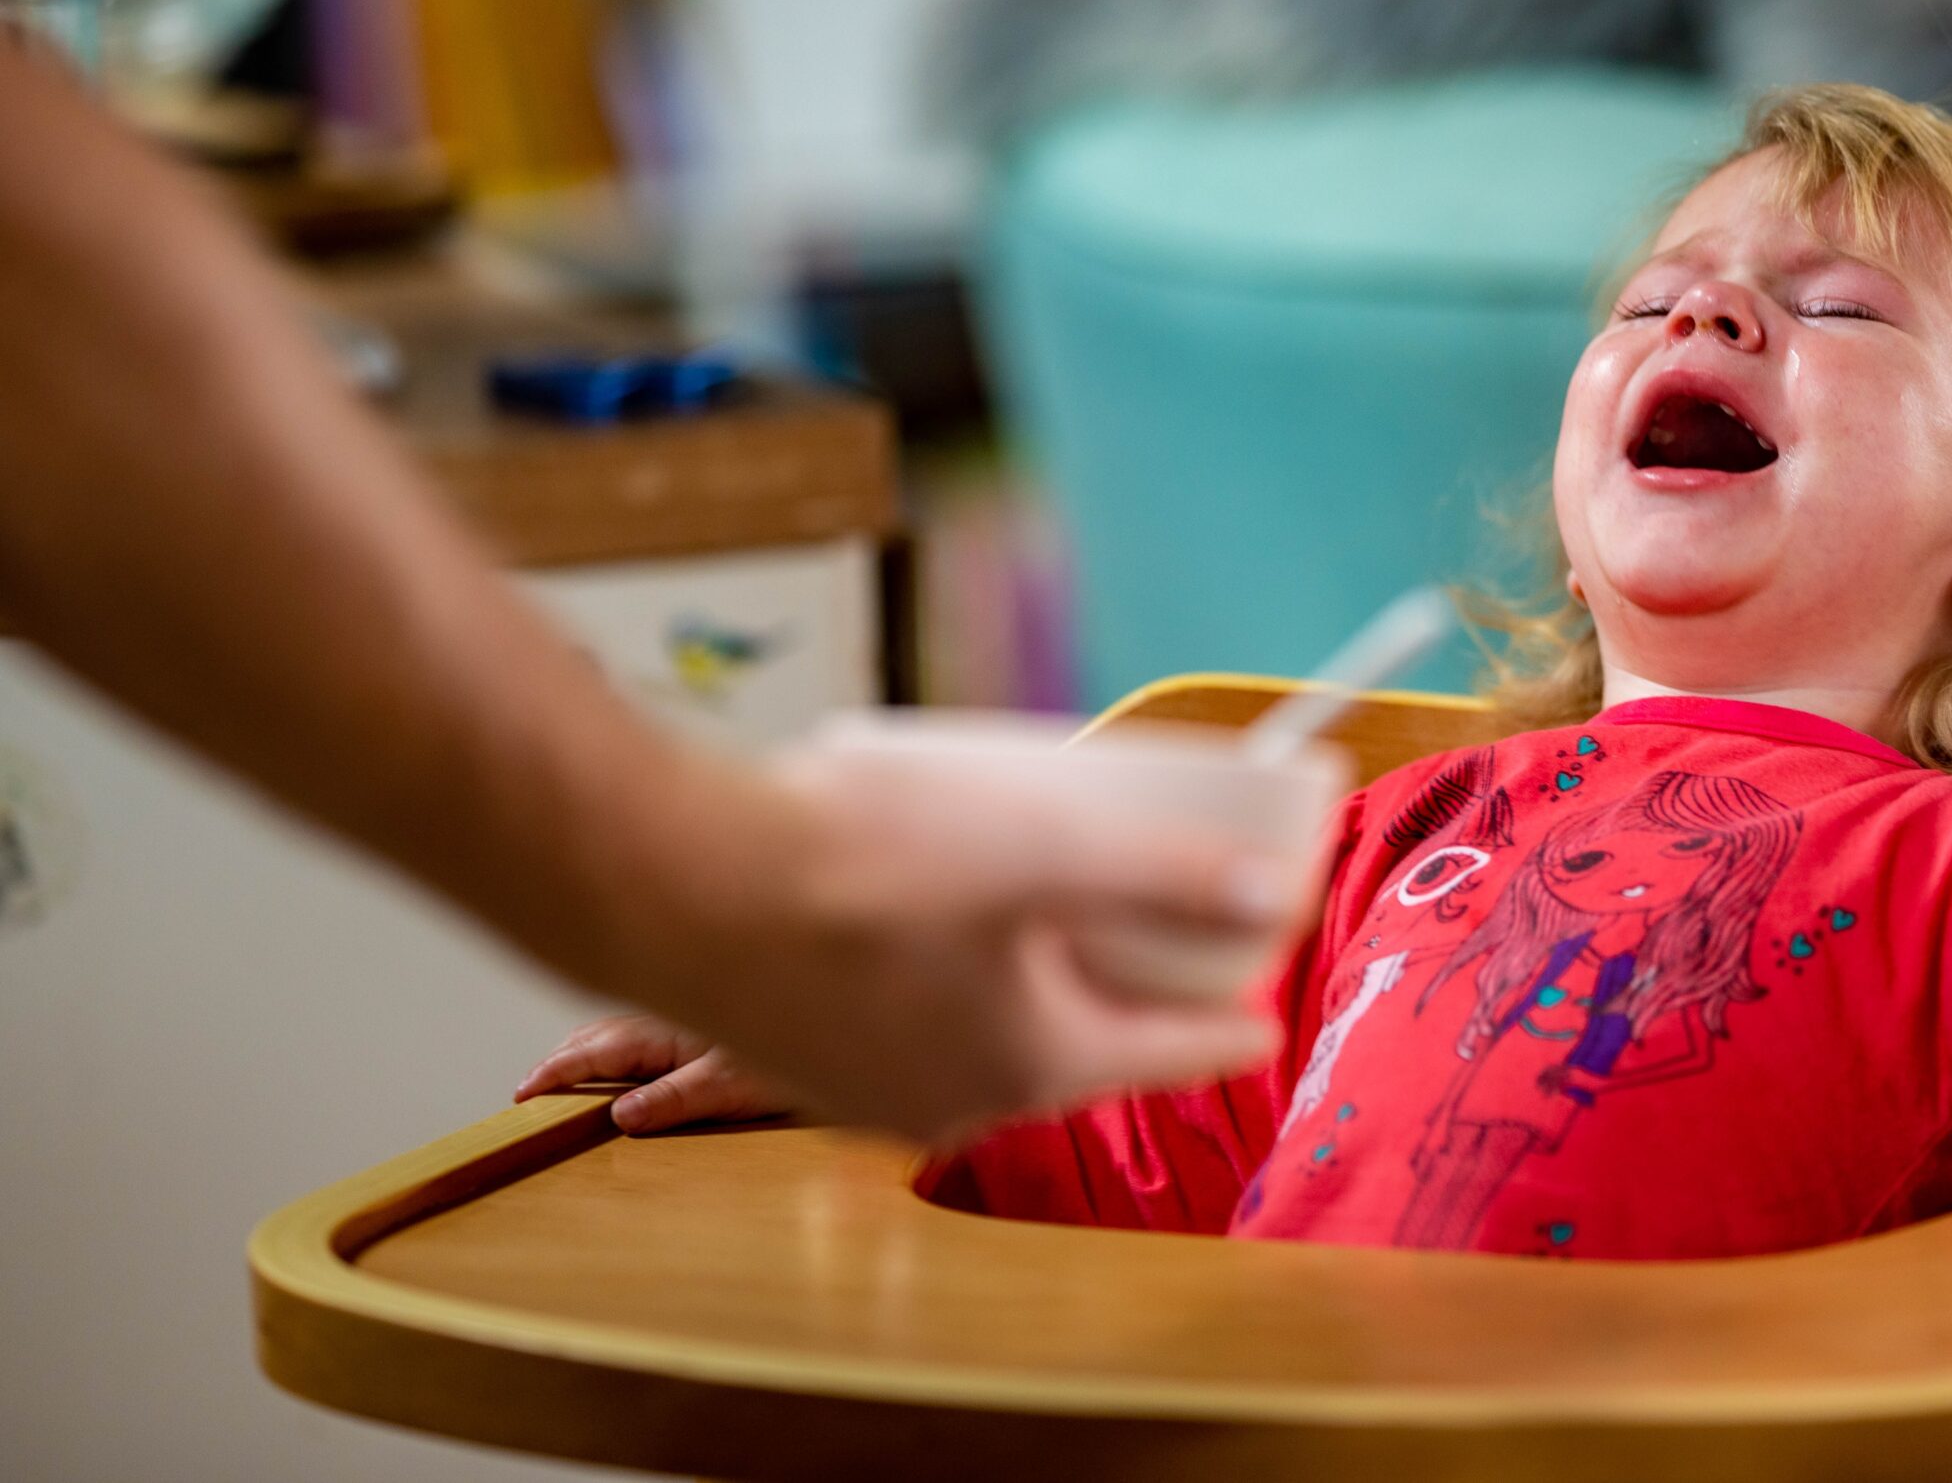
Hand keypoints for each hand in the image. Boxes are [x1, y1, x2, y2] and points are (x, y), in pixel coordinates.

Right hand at [516, 1014, 785, 1134]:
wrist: (833, 1026)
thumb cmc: (788, 1059)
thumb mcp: (730, 1086)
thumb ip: (674, 1100)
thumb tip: (617, 1116)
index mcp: (664, 1032)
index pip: (594, 1052)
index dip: (555, 1073)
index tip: (520, 1095)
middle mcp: (666, 1020)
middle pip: (598, 1037)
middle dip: (562, 1061)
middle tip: (527, 1093)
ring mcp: (681, 1022)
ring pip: (618, 1033)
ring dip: (587, 1053)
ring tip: (560, 1077)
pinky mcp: (699, 1032)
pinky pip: (642, 1037)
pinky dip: (615, 1050)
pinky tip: (620, 1066)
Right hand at [581, 732, 1314, 1145]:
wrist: (671, 883)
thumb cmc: (852, 868)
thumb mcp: (1041, 854)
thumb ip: (1165, 878)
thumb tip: (1276, 897)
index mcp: (1035, 1063)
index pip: (1171, 1054)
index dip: (1228, 1023)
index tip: (1262, 1018)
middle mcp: (961, 1100)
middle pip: (1083, 1046)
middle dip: (1130, 993)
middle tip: (1161, 938)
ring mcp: (878, 1093)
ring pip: (995, 1038)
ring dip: (1034, 984)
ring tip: (1046, 908)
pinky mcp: (812, 1061)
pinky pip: (917, 1027)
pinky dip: (952, 984)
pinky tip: (932, 920)